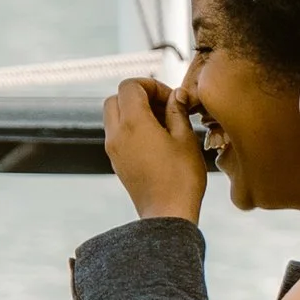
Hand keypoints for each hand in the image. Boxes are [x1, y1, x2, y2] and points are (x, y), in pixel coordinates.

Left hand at [104, 77, 209, 223]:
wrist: (167, 215)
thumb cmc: (181, 178)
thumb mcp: (186, 139)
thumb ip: (177, 111)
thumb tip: (175, 95)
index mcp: (133, 123)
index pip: (129, 86)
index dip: (151, 85)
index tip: (170, 98)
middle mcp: (116, 134)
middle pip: (116, 97)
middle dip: (139, 95)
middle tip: (164, 107)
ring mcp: (113, 149)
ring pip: (113, 115)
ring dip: (133, 111)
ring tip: (162, 124)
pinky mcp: (116, 162)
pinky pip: (116, 133)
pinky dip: (131, 127)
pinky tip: (155, 139)